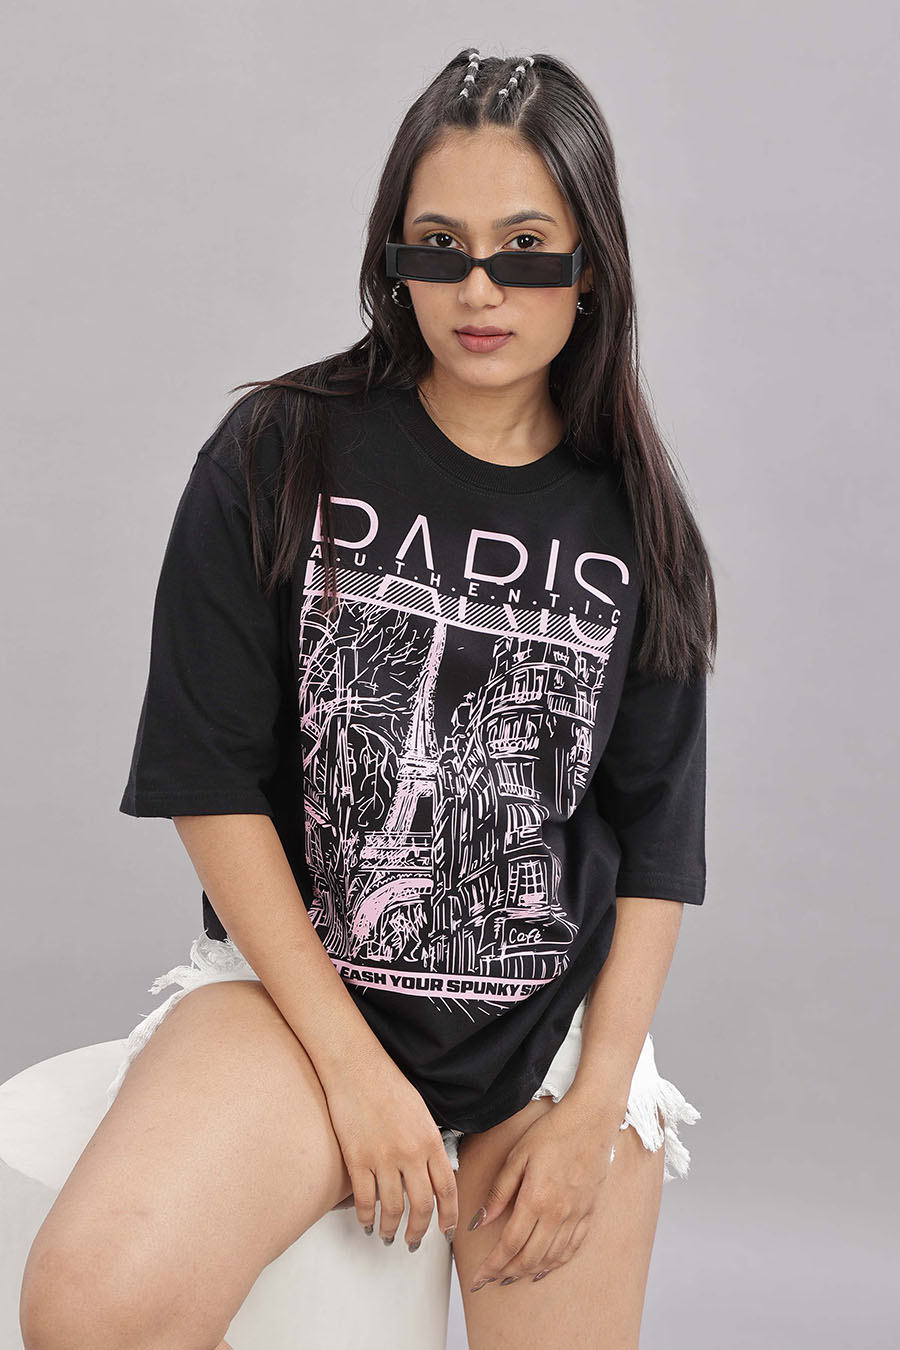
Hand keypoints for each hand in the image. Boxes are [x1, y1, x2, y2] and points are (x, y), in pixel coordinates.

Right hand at [323, 1051, 457, 1250]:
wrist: (356, 1066)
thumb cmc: (387, 1083)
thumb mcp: (420, 1111)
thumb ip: (428, 1142)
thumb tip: (432, 1170)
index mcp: (430, 1140)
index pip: (447, 1189)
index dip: (448, 1215)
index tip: (445, 1231)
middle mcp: (410, 1153)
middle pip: (422, 1206)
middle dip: (420, 1231)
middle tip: (414, 1241)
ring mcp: (383, 1158)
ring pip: (393, 1208)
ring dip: (391, 1229)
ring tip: (389, 1236)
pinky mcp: (357, 1159)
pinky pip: (364, 1199)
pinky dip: (365, 1216)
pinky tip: (366, 1222)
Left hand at [466, 1096, 619, 1289]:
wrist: (591, 1121)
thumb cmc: (552, 1133)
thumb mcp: (518, 1156)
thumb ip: (499, 1192)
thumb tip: (480, 1220)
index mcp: (535, 1200)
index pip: (509, 1245)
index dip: (491, 1265)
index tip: (478, 1278)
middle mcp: (557, 1214)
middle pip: (529, 1257)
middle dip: (506, 1272)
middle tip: (491, 1279)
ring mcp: (576, 1216)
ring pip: (550, 1257)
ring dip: (529, 1271)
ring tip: (512, 1275)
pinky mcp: (589, 1212)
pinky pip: (572, 1248)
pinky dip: (556, 1263)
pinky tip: (545, 1267)